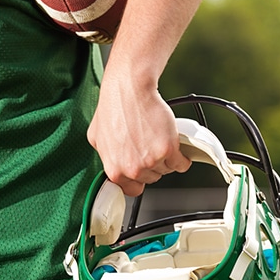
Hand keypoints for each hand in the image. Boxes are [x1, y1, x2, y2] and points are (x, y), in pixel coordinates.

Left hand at [87, 77, 190, 196]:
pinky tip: (177, 148)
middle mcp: (132, 169)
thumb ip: (105, 155)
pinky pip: (181, 163)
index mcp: (115, 170)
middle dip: (152, 165)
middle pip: (152, 178)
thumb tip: (110, 160)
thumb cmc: (113, 108)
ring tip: (160, 142)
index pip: (132, 189)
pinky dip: (182, 157)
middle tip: (150, 147)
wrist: (129, 90)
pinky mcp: (168, 150)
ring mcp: (151, 161)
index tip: (143, 171)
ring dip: (167, 159)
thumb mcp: (97, 137)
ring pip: (166, 170)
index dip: (139, 178)